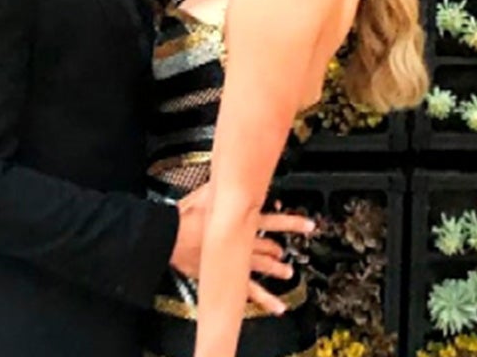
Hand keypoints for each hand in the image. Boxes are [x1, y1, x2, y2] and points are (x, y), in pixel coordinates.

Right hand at [170, 184, 315, 314]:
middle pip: (268, 244)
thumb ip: (221, 185)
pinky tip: (277, 307)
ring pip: (261, 266)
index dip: (291, 222)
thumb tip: (229, 170)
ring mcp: (234, 260)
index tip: (308, 224)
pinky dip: (264, 299)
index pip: (272, 221)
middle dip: (280, 247)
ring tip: (287, 272)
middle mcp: (240, 241)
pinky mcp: (224, 275)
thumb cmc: (183, 216)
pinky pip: (247, 290)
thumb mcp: (205, 192)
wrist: (168, 236)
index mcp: (239, 221)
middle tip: (291, 250)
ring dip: (276, 269)